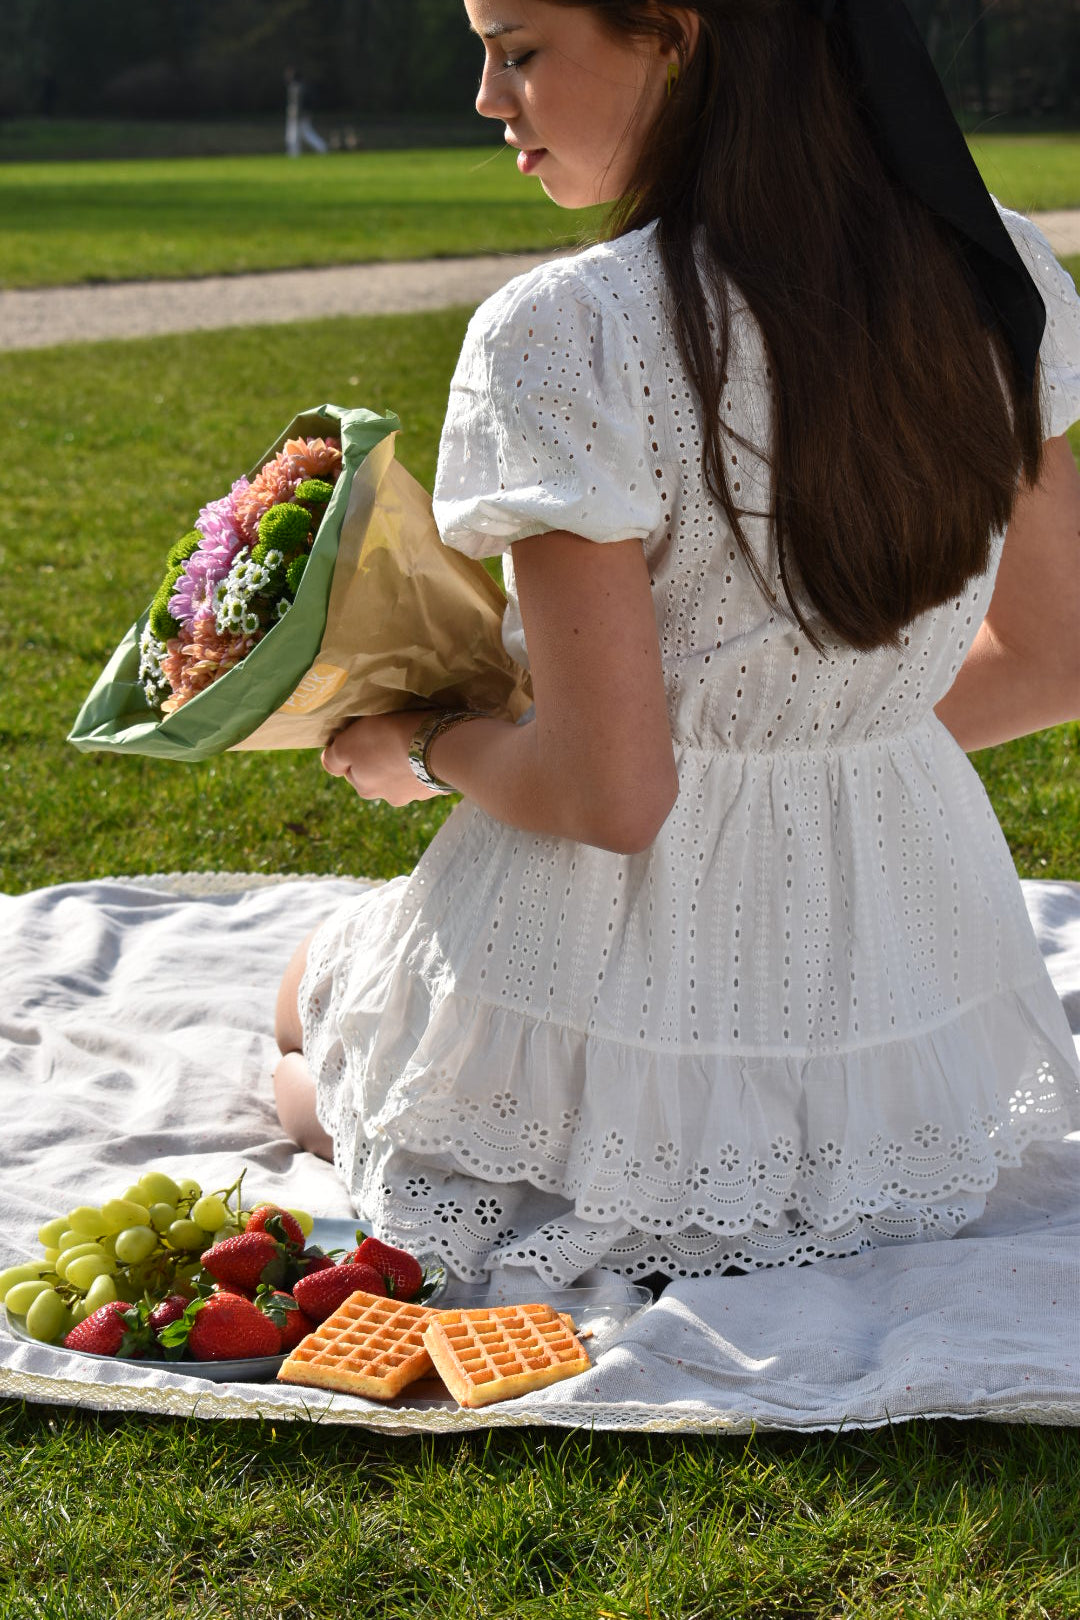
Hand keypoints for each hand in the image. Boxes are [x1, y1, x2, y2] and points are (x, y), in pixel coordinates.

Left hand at [320, 712, 443, 804]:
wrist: (437, 746)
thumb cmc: (386, 740)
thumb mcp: (348, 744)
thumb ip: (333, 757)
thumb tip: (328, 762)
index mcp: (365, 788)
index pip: (351, 769)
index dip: (354, 750)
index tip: (363, 734)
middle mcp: (389, 797)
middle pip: (378, 775)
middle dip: (380, 760)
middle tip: (387, 736)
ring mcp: (417, 793)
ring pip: (404, 775)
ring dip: (405, 763)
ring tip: (412, 740)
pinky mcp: (439, 785)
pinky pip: (428, 771)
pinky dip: (426, 762)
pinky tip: (429, 747)